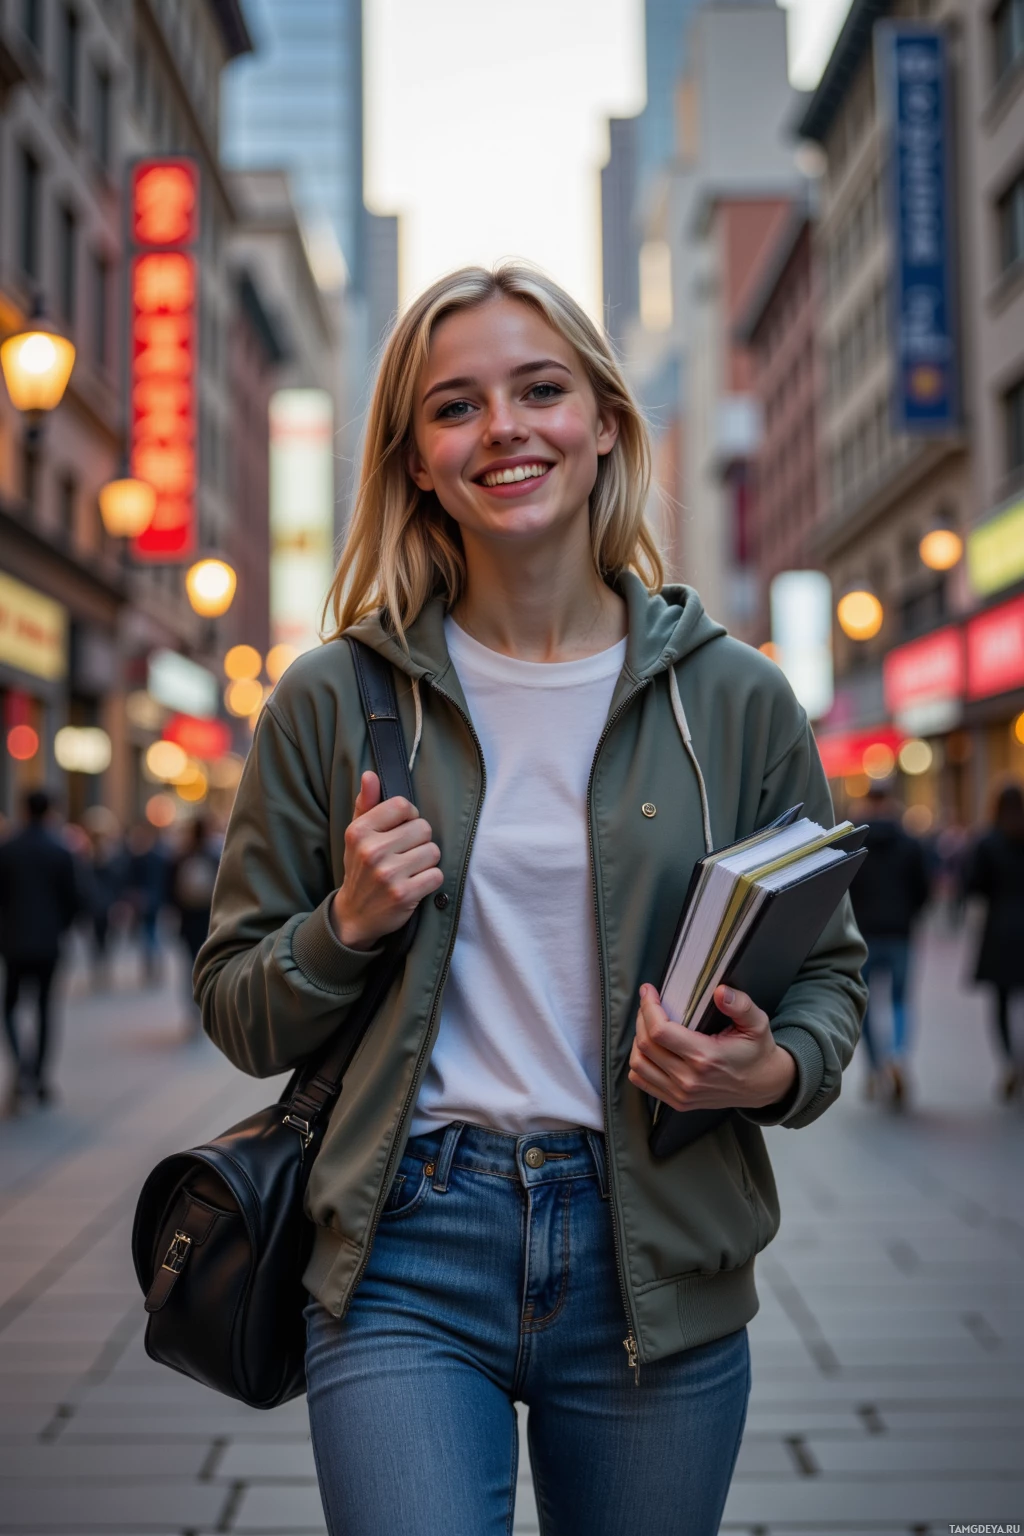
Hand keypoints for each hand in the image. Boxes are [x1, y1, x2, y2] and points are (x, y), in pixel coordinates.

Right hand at [329, 772, 443, 949]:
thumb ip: (366, 803)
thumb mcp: (357, 836)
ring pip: (433, 852)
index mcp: (359, 831)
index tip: (401, 831)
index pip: (404, 806)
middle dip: (420, 841)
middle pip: (424, 828)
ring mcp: (388, 874)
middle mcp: (372, 851)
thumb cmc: (360, 868)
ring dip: (427, 862)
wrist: (354, 915)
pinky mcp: (404, 895)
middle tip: (405, 855)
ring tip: (410, 870)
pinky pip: (437, 875)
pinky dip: (431, 881)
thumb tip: (370, 775)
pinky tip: (415, 885)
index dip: (409, 818)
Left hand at [628, 984, 796, 1112]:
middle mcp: (689, 1079)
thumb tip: (720, 992)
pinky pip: (642, 1082)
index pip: (660, 1032)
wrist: (763, 1086)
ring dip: (637, 1040)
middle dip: (642, 1018)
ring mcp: (682, 1094)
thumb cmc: (757, 1051)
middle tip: (648, 1003)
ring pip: (639, 1064)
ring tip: (648, 1023)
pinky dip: (639, 1062)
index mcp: (705, 1057)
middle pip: (646, 1045)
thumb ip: (740, 1005)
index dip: (649, 1008)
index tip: (649, 991)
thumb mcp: (757, 1023)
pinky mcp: (678, 1102)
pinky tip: (649, 1047)